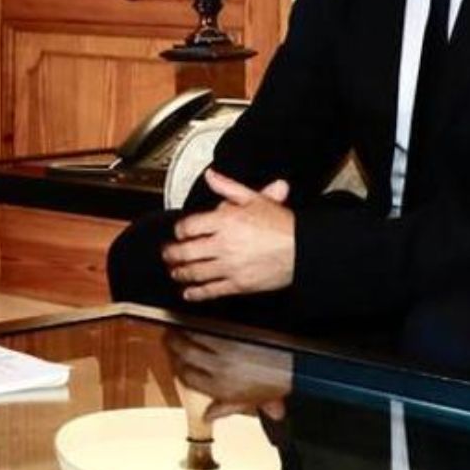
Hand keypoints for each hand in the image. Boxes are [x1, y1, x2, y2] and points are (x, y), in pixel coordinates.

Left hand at [161, 169, 294, 300]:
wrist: (303, 249)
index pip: (188, 226)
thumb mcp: (254, 198)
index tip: (178, 232)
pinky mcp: (237, 284)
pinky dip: (195, 293)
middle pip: (185, 251)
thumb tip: (211, 176)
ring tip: (174, 272)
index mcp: (224, 221)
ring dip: (179, 272)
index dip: (179, 230)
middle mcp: (223, 244)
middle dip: (171, 253)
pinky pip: (210, 290)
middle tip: (167, 254)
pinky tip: (189, 293)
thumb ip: (228, 187)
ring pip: (194, 272)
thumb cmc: (282, 225)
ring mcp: (228, 266)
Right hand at [164, 331, 293, 420]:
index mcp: (220, 389)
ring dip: (183, 334)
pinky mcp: (234, 336)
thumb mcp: (249, 403)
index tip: (175, 361)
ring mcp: (225, 352)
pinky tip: (196, 322)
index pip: (188, 378)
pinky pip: (209, 330)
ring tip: (177, 328)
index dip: (177, 368)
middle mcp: (218, 371)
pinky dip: (200, 326)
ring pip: (193, 341)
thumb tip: (207, 417)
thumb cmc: (276, 384)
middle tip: (169, 338)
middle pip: (185, 357)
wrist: (297, 368)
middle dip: (174, 347)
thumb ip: (225, 409)